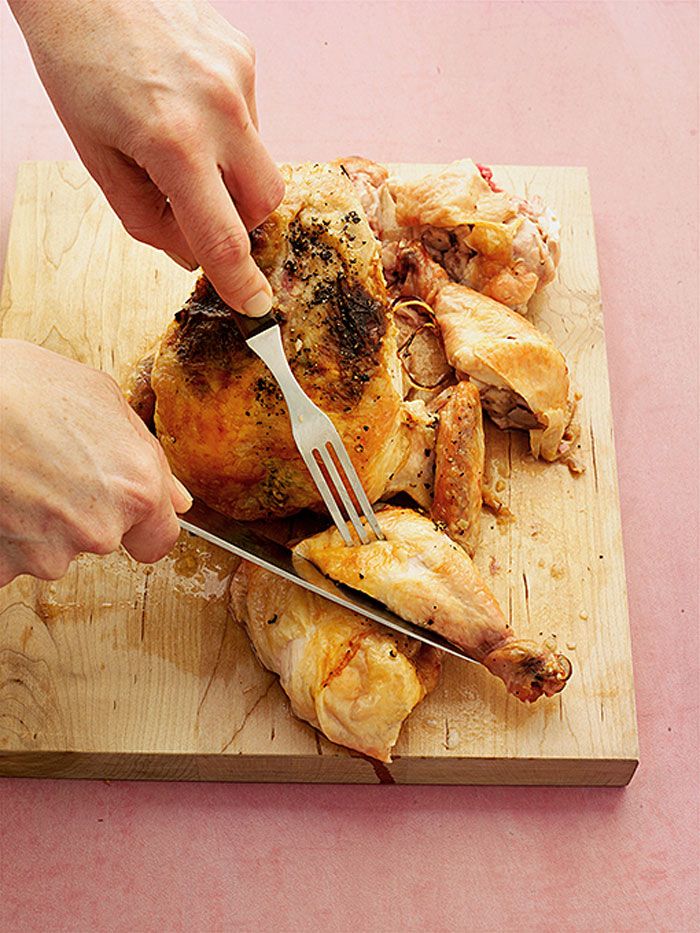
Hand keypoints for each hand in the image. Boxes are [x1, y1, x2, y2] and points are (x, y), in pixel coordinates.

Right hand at [0, 340, 191, 586]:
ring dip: (39, 523)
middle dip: (82, 511)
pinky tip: (1, 494)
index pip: (158, 540)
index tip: (128, 516)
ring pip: (54, 549)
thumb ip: (148, 456)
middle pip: (102, 538)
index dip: (142, 525)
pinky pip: (12, 558)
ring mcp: (48, 554)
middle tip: (50, 466)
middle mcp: (100, 529)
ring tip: (18, 475)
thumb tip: (176, 498)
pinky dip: (5, 535)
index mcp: (136, 489)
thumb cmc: (19, 387)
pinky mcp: (3, 567)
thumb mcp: (102, 399)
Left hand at [10, 0, 283, 316]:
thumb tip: (193, 253)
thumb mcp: (98, 160)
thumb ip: (147, 220)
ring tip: (181, 138)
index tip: (256, 307)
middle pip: (263, 204)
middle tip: (201, 209)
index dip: (241, 281)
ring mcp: (238, 78)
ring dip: (229, 172)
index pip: (223, 237)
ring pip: (260, 160)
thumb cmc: (77, 66)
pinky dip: (225, 130)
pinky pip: (250, 118)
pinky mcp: (244, 56)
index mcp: (174, 143)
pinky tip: (189, 104)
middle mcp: (218, 110)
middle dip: (241, 222)